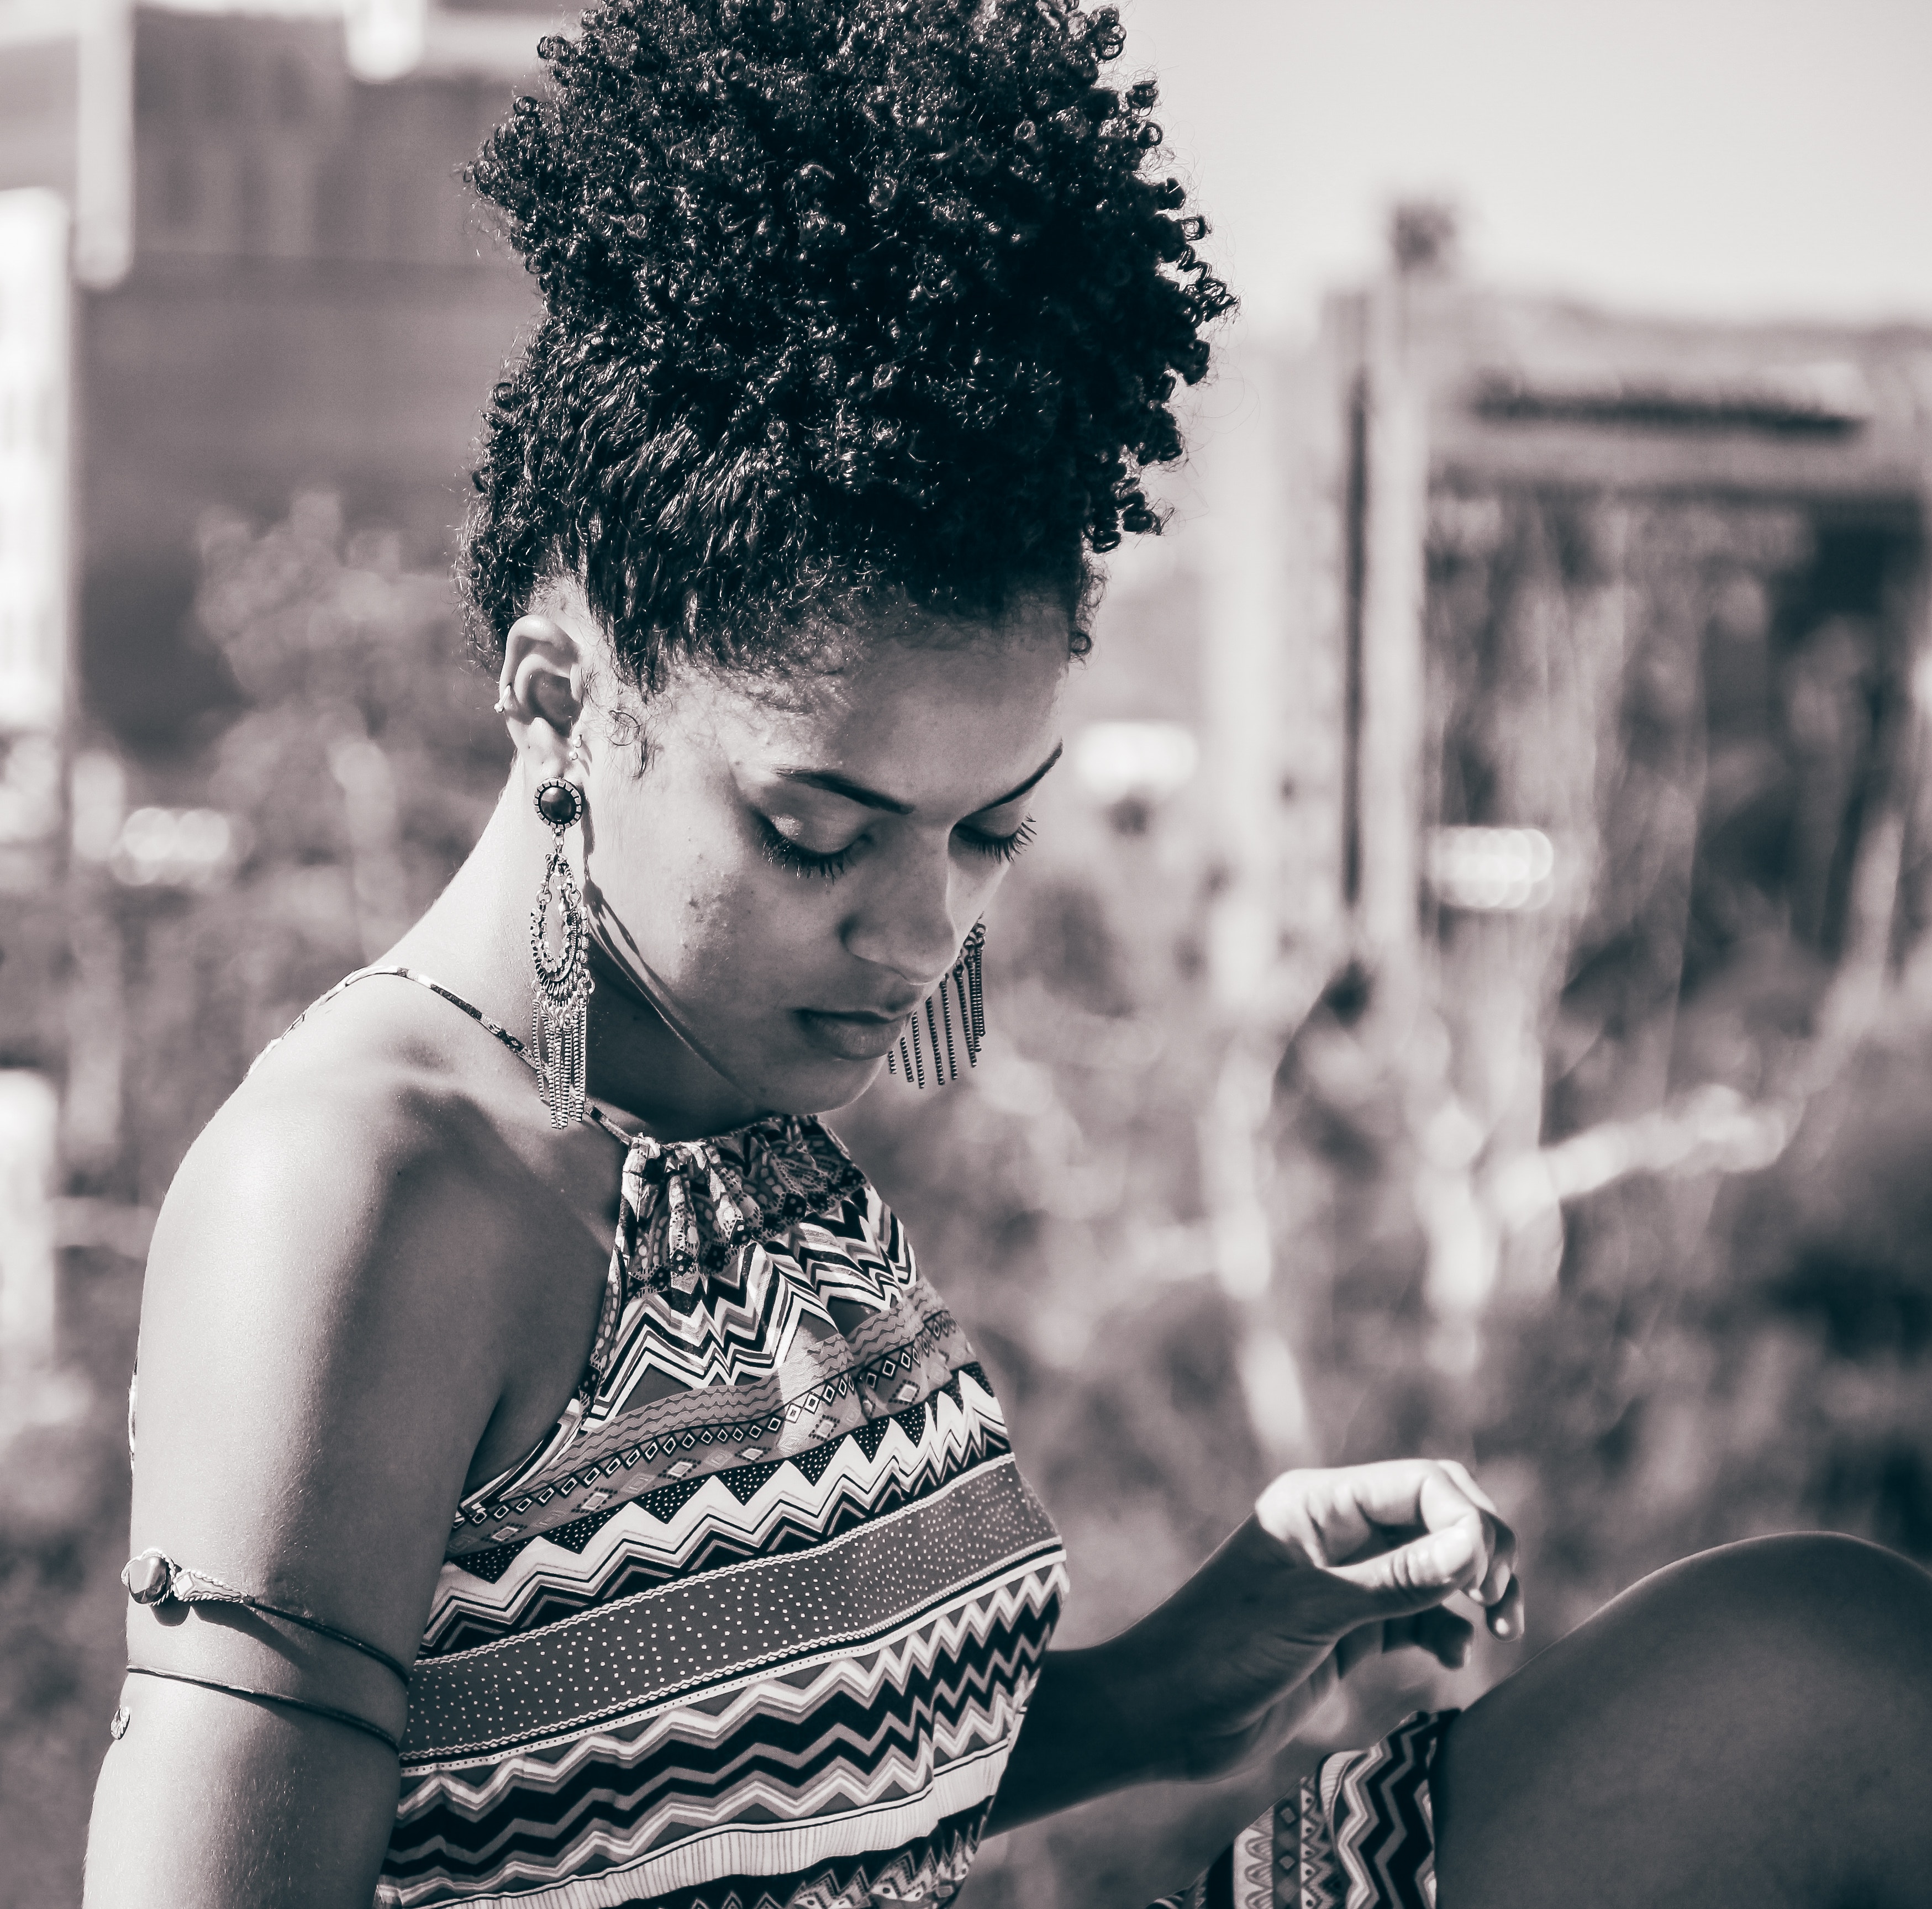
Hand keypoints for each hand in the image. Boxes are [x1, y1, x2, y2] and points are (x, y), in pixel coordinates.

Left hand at [1108, 1459, 1521, 1781]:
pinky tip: (1455, 1658)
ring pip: (1438, 1567)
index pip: (1422, 1484)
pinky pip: (1421, 1617)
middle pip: (1439, 1517)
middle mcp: (1338, 1532)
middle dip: (1483, 1549)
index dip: (1468, 1521)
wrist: (1167, 1715)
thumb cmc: (1222, 1650)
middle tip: (1501, 1601)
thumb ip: (1398, 1582)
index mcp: (1319, 1502)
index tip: (1487, 1579)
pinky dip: (1447, 1631)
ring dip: (1476, 1590)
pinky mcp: (1352, 1632)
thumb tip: (1478, 1547)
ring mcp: (1347, 1582)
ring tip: (1500, 1628)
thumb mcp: (1314, 1612)